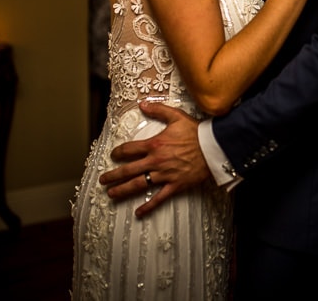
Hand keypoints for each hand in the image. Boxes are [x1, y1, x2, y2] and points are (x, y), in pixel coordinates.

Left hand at [99, 101, 210, 217]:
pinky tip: (138, 213)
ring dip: (122, 190)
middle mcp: (155, 161)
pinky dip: (148, 207)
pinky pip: (159, 198)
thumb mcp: (176, 116)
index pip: (129, 150)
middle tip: (103, 180)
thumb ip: (158, 110)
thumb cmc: (196, 132)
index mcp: (154, 144)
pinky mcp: (175, 185)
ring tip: (111, 194)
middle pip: (128, 170)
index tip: (113, 155)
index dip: (118, 153)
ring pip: (138, 185)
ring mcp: (164, 175)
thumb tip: (142, 104)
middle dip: (113, 175)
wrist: (214, 147)